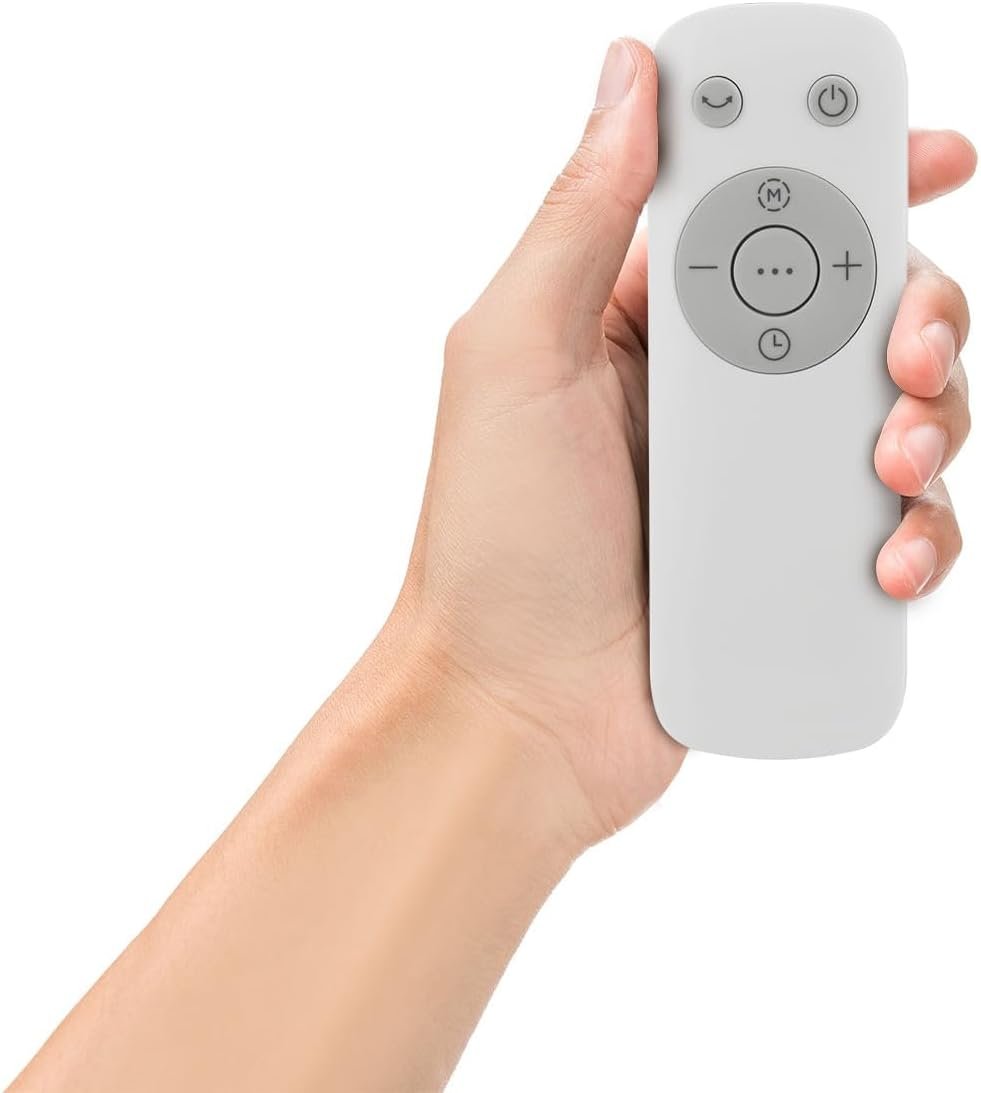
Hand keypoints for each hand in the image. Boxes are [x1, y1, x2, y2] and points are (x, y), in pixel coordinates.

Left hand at [398, 40, 974, 848]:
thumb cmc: (495, 541)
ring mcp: (755, 482)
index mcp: (643, 324)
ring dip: (931, 417)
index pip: (762, 214)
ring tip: (890, 456)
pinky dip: (917, 531)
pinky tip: (884, 558)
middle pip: (855, 308)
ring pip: (894, 412)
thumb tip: (630, 75)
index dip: (846, 169)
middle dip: (910, 307)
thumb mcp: (515, 355)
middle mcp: (708, 394)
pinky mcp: (791, 565)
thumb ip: (581, 215)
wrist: (515, 708)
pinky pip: (894, 525)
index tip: (921, 153)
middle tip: (903, 347)